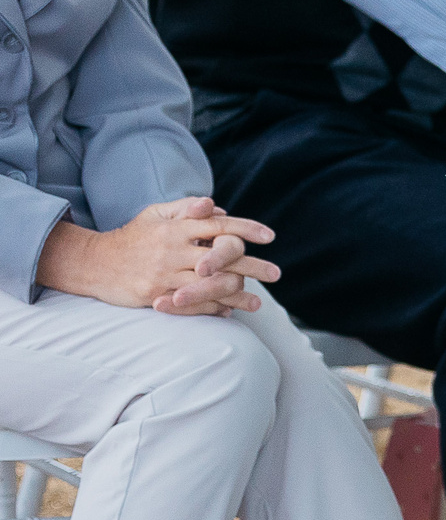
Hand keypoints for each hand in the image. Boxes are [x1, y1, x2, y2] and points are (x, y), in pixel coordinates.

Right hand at [34, 197, 280, 314]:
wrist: (94, 263)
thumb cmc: (133, 237)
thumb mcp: (155, 215)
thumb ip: (186, 210)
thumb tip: (217, 207)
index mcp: (176, 228)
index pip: (218, 226)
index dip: (246, 229)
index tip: (270, 237)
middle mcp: (173, 250)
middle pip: (221, 258)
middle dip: (252, 266)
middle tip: (277, 274)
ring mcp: (164, 275)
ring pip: (209, 285)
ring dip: (236, 295)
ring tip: (257, 304)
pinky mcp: (155, 295)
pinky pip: (190, 304)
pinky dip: (211, 308)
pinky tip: (228, 312)